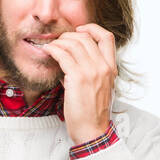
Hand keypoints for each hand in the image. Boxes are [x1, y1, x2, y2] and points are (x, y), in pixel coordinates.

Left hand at [39, 22, 115, 143]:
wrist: (93, 131)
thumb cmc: (93, 113)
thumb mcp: (99, 88)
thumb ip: (91, 71)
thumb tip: (71, 59)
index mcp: (111, 69)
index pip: (107, 37)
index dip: (92, 28)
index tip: (80, 31)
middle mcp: (104, 67)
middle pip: (86, 37)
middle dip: (69, 35)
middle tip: (59, 42)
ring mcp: (92, 72)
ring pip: (73, 43)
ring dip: (59, 42)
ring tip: (51, 48)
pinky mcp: (78, 78)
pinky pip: (62, 54)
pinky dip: (53, 50)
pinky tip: (48, 52)